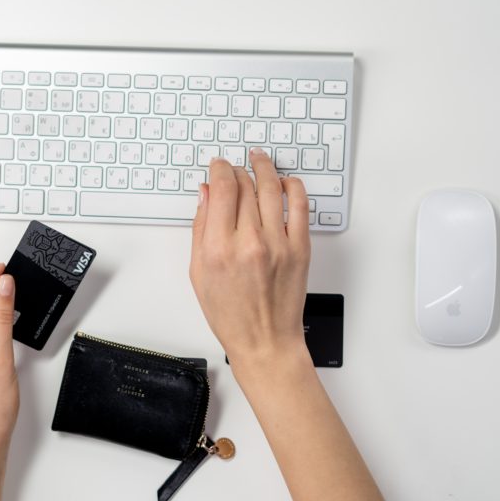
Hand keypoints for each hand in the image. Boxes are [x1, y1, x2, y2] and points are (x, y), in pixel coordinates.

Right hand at [189, 149, 310, 367]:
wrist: (265, 341)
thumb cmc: (230, 314)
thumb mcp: (199, 272)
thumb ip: (201, 229)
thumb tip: (205, 194)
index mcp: (219, 248)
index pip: (222, 189)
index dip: (220, 169)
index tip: (218, 166)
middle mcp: (249, 242)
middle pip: (245, 185)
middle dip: (237, 170)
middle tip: (234, 168)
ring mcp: (278, 244)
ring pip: (272, 188)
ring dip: (264, 168)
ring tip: (259, 160)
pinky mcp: (300, 248)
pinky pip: (300, 205)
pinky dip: (293, 187)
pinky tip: (285, 182)